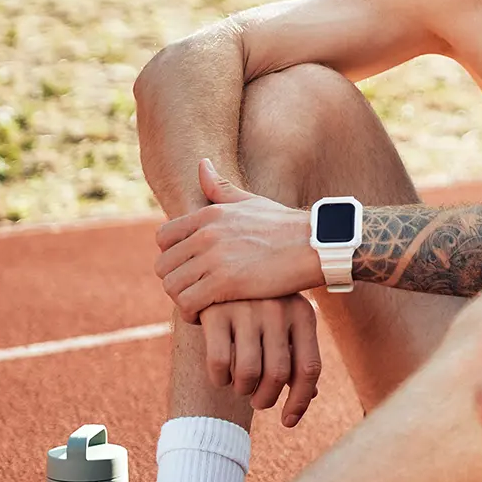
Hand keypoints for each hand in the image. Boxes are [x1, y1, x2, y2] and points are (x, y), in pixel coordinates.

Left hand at [154, 159, 321, 315]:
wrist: (318, 245)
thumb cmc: (288, 226)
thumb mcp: (251, 201)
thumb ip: (220, 187)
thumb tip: (201, 164)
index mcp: (209, 214)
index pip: (163, 237)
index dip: (171, 257)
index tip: (189, 269)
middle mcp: (206, 234)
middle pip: (163, 265)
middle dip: (175, 282)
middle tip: (193, 293)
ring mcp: (215, 258)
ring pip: (171, 286)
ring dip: (182, 301)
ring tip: (199, 308)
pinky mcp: (226, 282)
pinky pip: (188, 303)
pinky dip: (191, 315)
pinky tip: (206, 318)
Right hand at [196, 294, 323, 426]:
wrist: (220, 267)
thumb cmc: (260, 307)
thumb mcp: (285, 323)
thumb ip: (297, 356)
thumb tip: (311, 395)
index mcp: (303, 314)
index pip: (310, 369)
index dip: (300, 402)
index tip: (287, 422)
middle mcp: (279, 309)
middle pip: (278, 375)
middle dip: (266, 399)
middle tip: (258, 401)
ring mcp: (247, 308)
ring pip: (247, 373)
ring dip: (242, 390)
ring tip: (239, 386)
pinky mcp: (215, 311)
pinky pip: (218, 362)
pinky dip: (219, 378)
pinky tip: (220, 375)